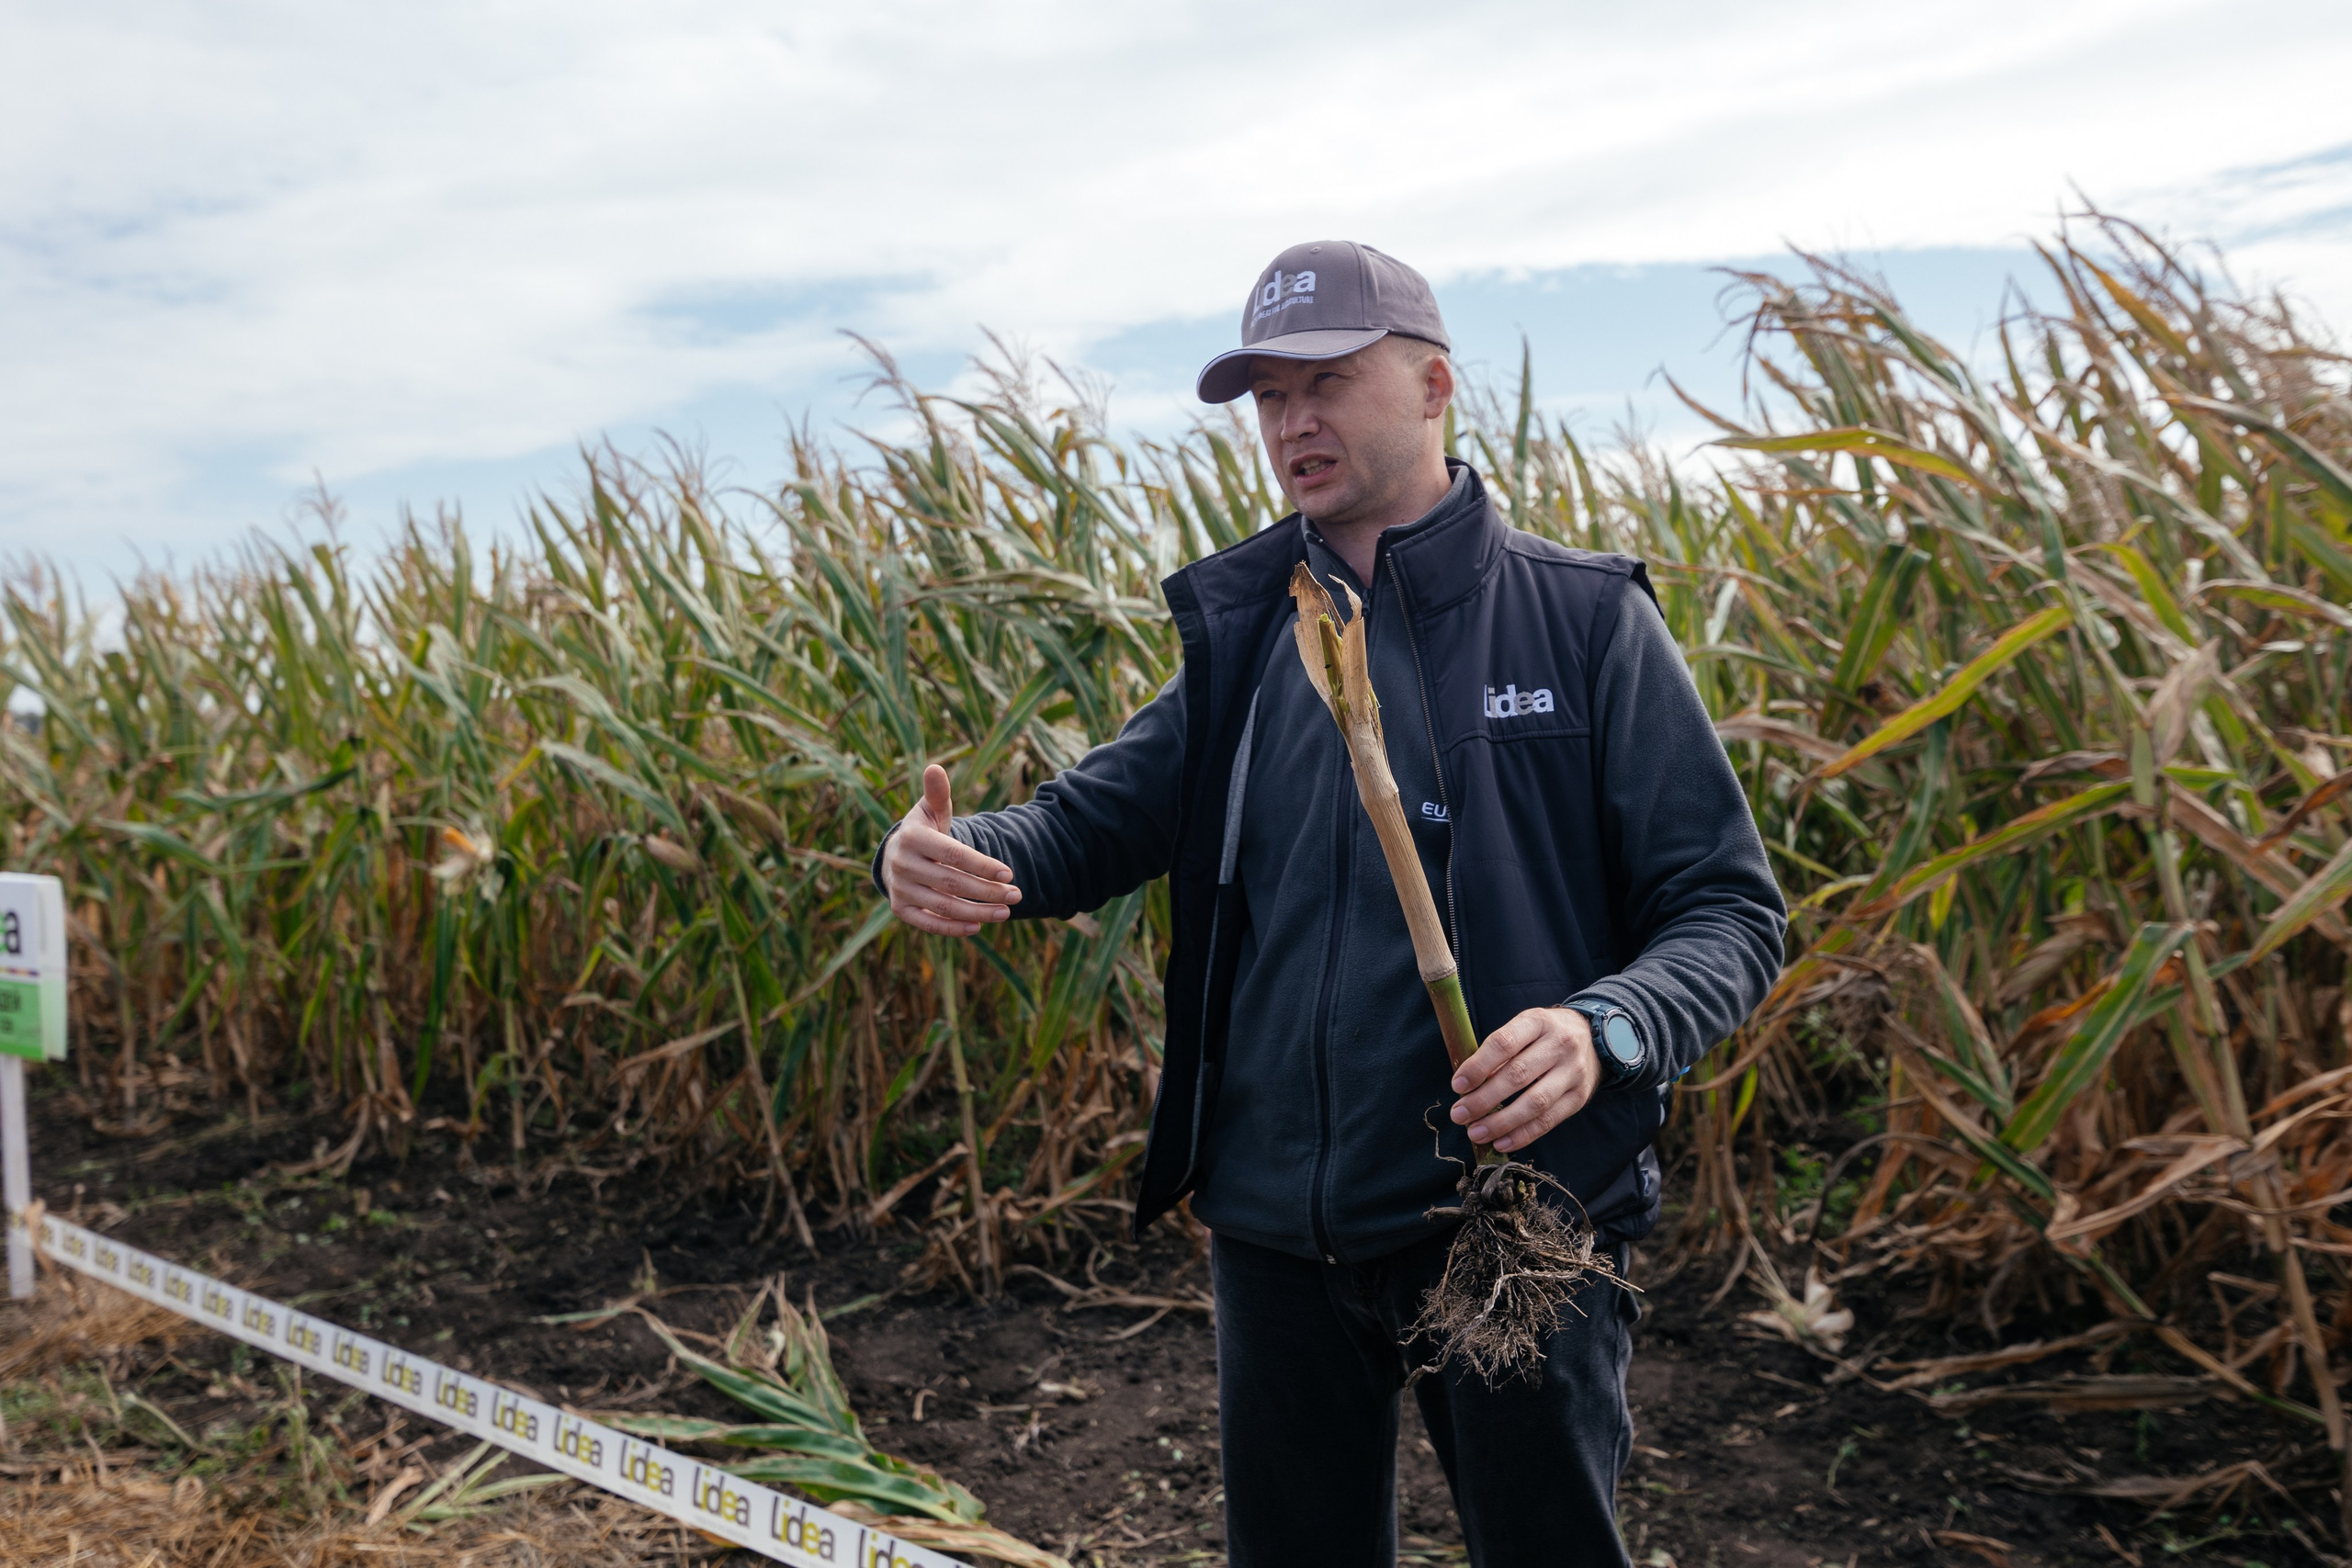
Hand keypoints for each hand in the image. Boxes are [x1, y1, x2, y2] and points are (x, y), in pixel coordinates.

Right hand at [881, 764, 1021, 936]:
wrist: (896, 854)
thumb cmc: (923, 830)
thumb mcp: (930, 810)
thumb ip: (938, 793)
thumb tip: (935, 768)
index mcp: (911, 837)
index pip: (953, 854)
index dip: (982, 865)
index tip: (1009, 873)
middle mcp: (901, 864)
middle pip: (952, 883)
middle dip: (987, 891)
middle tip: (1017, 895)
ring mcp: (899, 889)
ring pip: (943, 906)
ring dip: (977, 912)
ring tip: (1006, 912)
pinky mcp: (899, 909)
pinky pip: (929, 923)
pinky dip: (953, 928)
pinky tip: (978, 927)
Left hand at [1448, 1006, 1598, 1152]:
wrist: (1594, 1038)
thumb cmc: (1544, 1035)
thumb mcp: (1524, 1028)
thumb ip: (1499, 1051)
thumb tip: (1468, 1085)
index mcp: (1538, 1022)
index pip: (1504, 1043)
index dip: (1478, 1066)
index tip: (1458, 1086)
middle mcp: (1560, 1045)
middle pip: (1518, 1076)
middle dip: (1484, 1099)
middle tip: (1459, 1115)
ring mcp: (1573, 1072)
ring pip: (1535, 1103)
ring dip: (1501, 1122)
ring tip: (1476, 1133)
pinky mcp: (1580, 1097)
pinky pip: (1549, 1121)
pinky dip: (1523, 1135)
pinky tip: (1501, 1143)